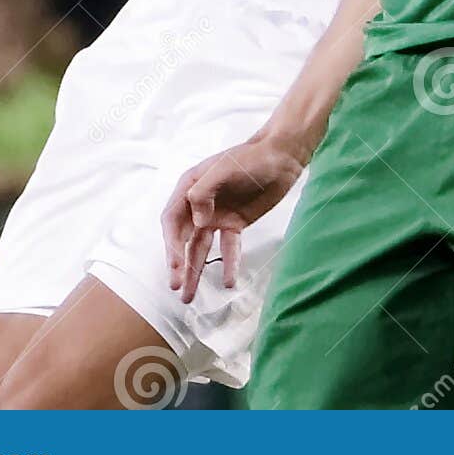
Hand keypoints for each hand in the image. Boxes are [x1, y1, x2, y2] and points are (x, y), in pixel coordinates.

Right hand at [162, 136, 307, 301]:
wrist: (282, 158)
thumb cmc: (251, 157)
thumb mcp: (224, 169)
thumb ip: (205, 192)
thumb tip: (197, 222)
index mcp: (190, 186)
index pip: (172, 219)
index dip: (171, 243)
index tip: (174, 265)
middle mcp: (199, 203)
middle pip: (183, 237)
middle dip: (178, 263)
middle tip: (176, 287)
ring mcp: (217, 215)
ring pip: (201, 247)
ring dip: (195, 270)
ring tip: (188, 297)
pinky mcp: (235, 224)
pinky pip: (229, 248)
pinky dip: (228, 264)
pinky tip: (228, 282)